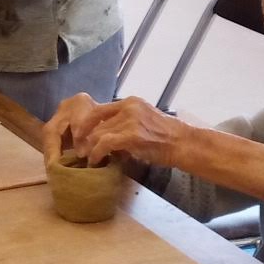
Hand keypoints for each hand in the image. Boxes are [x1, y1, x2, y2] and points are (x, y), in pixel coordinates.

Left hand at [59, 92, 181, 167]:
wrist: (183, 143)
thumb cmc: (166, 137)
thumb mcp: (144, 121)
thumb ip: (125, 123)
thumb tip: (105, 135)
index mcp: (130, 102)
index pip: (99, 109)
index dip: (86, 124)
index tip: (80, 136)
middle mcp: (128, 107)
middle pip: (95, 121)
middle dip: (84, 137)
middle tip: (79, 149)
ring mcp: (130, 120)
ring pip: (98, 133)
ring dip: (89, 148)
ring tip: (87, 158)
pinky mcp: (131, 135)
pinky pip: (105, 143)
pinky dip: (96, 153)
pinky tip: (95, 160)